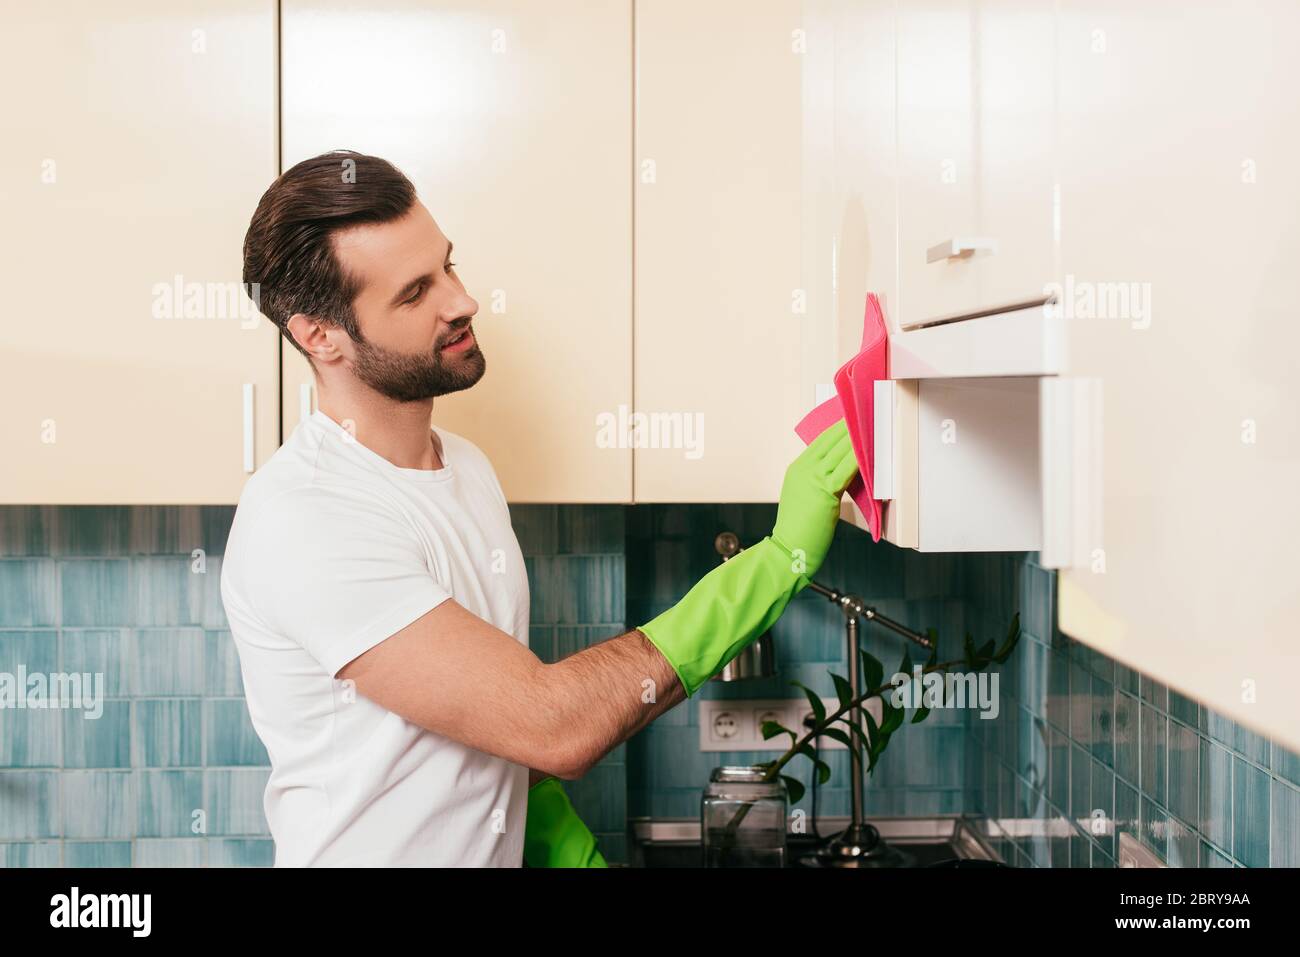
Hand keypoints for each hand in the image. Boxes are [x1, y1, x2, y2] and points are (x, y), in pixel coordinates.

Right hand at [770, 419, 858, 581]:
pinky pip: (846, 468)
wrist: (789, 550)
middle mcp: (803, 469)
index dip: (839, 427)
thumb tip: (844, 470)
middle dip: (850, 425)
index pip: (821, 440)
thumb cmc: (799, 530)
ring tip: (873, 424)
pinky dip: (858, 456)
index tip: (854, 415)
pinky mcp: (824, 491)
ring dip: (857, 436)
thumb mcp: (805, 497)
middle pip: (831, 440)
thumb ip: (820, 481)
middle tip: (868, 412)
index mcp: (797, 468)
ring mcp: (812, 478)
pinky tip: (869, 448)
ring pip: (840, 450)